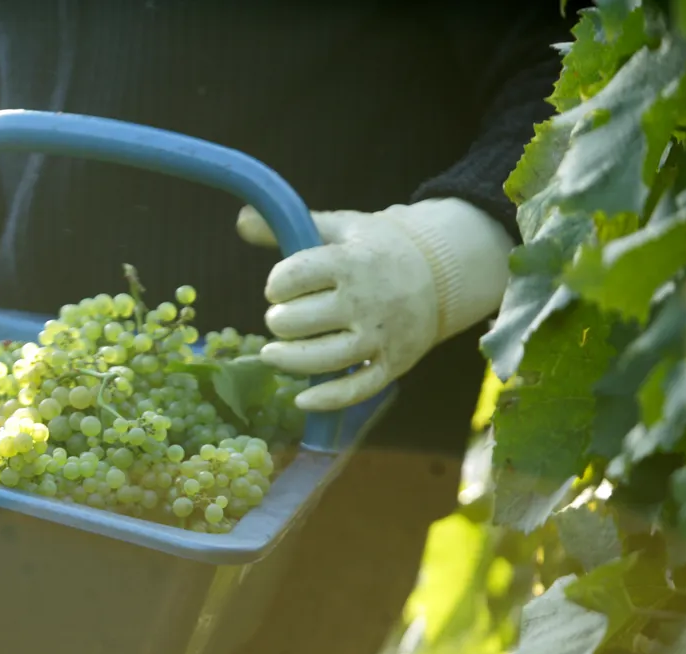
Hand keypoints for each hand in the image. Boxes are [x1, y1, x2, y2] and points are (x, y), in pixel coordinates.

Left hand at [238, 199, 512, 410]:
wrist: (442, 273)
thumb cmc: (379, 249)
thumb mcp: (342, 227)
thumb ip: (293, 226)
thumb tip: (243, 220)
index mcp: (351, 262)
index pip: (293, 277)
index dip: (276, 284)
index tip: (279, 287)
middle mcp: (366, 301)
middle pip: (300, 321)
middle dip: (279, 322)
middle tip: (281, 319)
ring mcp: (380, 336)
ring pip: (323, 359)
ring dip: (289, 360)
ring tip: (273, 354)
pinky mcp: (392, 364)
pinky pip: (356, 390)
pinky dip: (327, 400)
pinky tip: (301, 401)